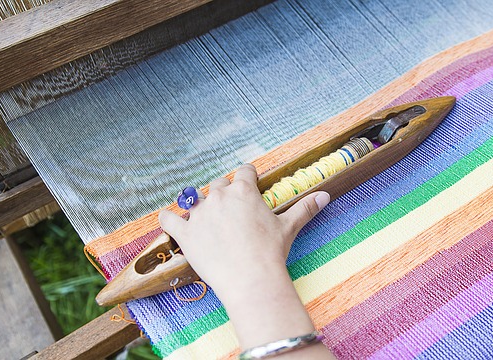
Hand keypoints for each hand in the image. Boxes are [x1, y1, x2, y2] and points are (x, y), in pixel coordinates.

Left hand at [159, 164, 333, 357]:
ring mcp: (200, 214)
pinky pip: (168, 219)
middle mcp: (220, 196)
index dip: (248, 176)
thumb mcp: (289, 227)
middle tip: (232, 209)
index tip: (249, 181)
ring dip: (200, 205)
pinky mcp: (185, 233)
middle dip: (225, 193)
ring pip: (195, 199)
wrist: (251, 278)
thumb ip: (305, 207)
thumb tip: (325, 195)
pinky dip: (167, 218)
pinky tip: (170, 219)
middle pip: (219, 184)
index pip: (244, 172)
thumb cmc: (271, 252)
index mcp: (244, 190)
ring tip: (206, 217)